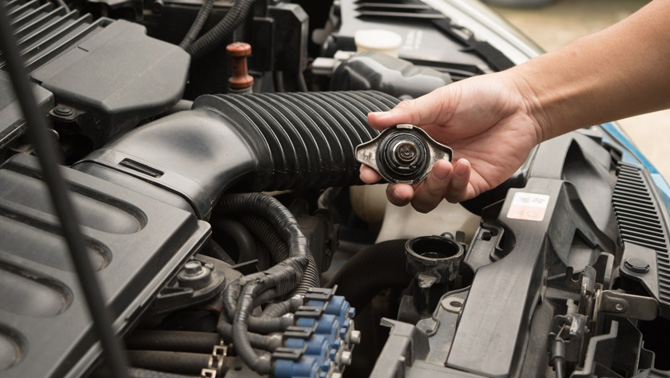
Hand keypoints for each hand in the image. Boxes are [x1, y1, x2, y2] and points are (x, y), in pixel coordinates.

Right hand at [360, 71, 546, 212]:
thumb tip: (374, 118)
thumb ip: (407, 113)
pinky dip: (456, 182)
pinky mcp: (470, 183)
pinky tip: (463, 164)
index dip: (375, 170)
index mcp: (417, 138)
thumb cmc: (483, 97)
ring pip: (427, 198)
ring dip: (430, 187)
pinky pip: (455, 194)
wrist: (521, 104)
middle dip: (397, 193)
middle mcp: (429, 159)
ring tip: (441, 165)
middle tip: (400, 188)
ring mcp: (449, 173)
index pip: (388, 161)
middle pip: (403, 189)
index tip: (369, 173)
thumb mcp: (440, 101)